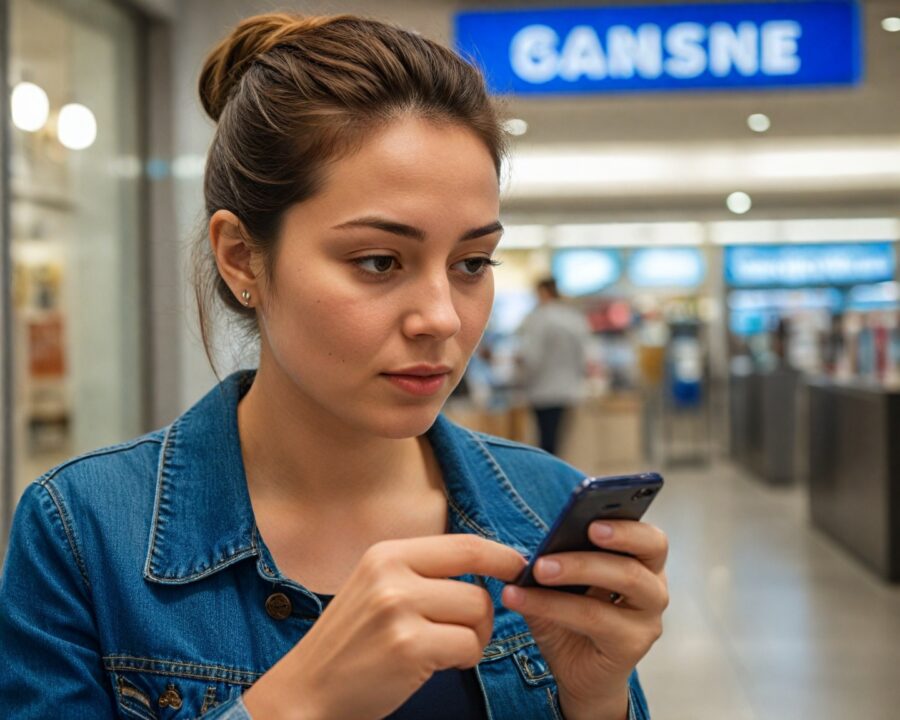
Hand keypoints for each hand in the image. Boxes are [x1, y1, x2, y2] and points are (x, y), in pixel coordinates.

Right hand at [243, 535, 525, 719]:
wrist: (306, 691)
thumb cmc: (351, 644)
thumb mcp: (376, 588)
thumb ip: (421, 572)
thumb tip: (486, 563)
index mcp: (386, 554)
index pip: (463, 545)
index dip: (500, 555)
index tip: (518, 567)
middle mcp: (392, 574)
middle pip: (477, 587)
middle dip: (483, 616)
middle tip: (465, 633)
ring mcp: (399, 609)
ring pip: (477, 615)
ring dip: (473, 639)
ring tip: (444, 651)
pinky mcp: (409, 647)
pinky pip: (468, 648)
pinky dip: (463, 661)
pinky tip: (437, 666)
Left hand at [501, 520, 668, 719]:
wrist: (578, 674)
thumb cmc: (572, 621)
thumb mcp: (558, 585)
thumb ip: (550, 561)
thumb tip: (523, 549)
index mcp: (642, 563)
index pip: (650, 537)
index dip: (628, 524)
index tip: (594, 517)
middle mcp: (653, 587)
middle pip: (647, 552)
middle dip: (610, 539)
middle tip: (582, 530)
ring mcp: (648, 618)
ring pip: (624, 581)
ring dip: (578, 568)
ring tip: (538, 569)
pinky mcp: (632, 645)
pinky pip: (594, 618)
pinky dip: (553, 605)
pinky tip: (520, 598)